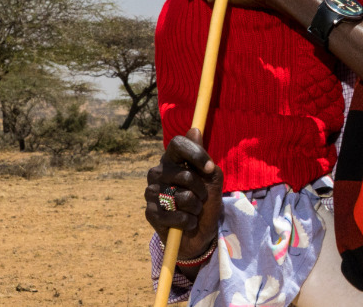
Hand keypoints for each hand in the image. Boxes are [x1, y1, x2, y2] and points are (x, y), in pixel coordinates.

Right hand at [144, 128, 223, 259]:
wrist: (200, 232)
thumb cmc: (205, 202)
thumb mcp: (212, 179)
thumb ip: (204, 157)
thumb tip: (195, 130)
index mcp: (172, 160)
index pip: (177, 144)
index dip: (196, 154)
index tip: (209, 169)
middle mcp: (158, 173)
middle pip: (185, 174)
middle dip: (201, 190)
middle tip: (201, 198)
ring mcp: (152, 192)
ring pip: (181, 196)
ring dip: (195, 208)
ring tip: (194, 211)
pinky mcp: (150, 213)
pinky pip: (174, 215)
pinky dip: (187, 222)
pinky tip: (187, 222)